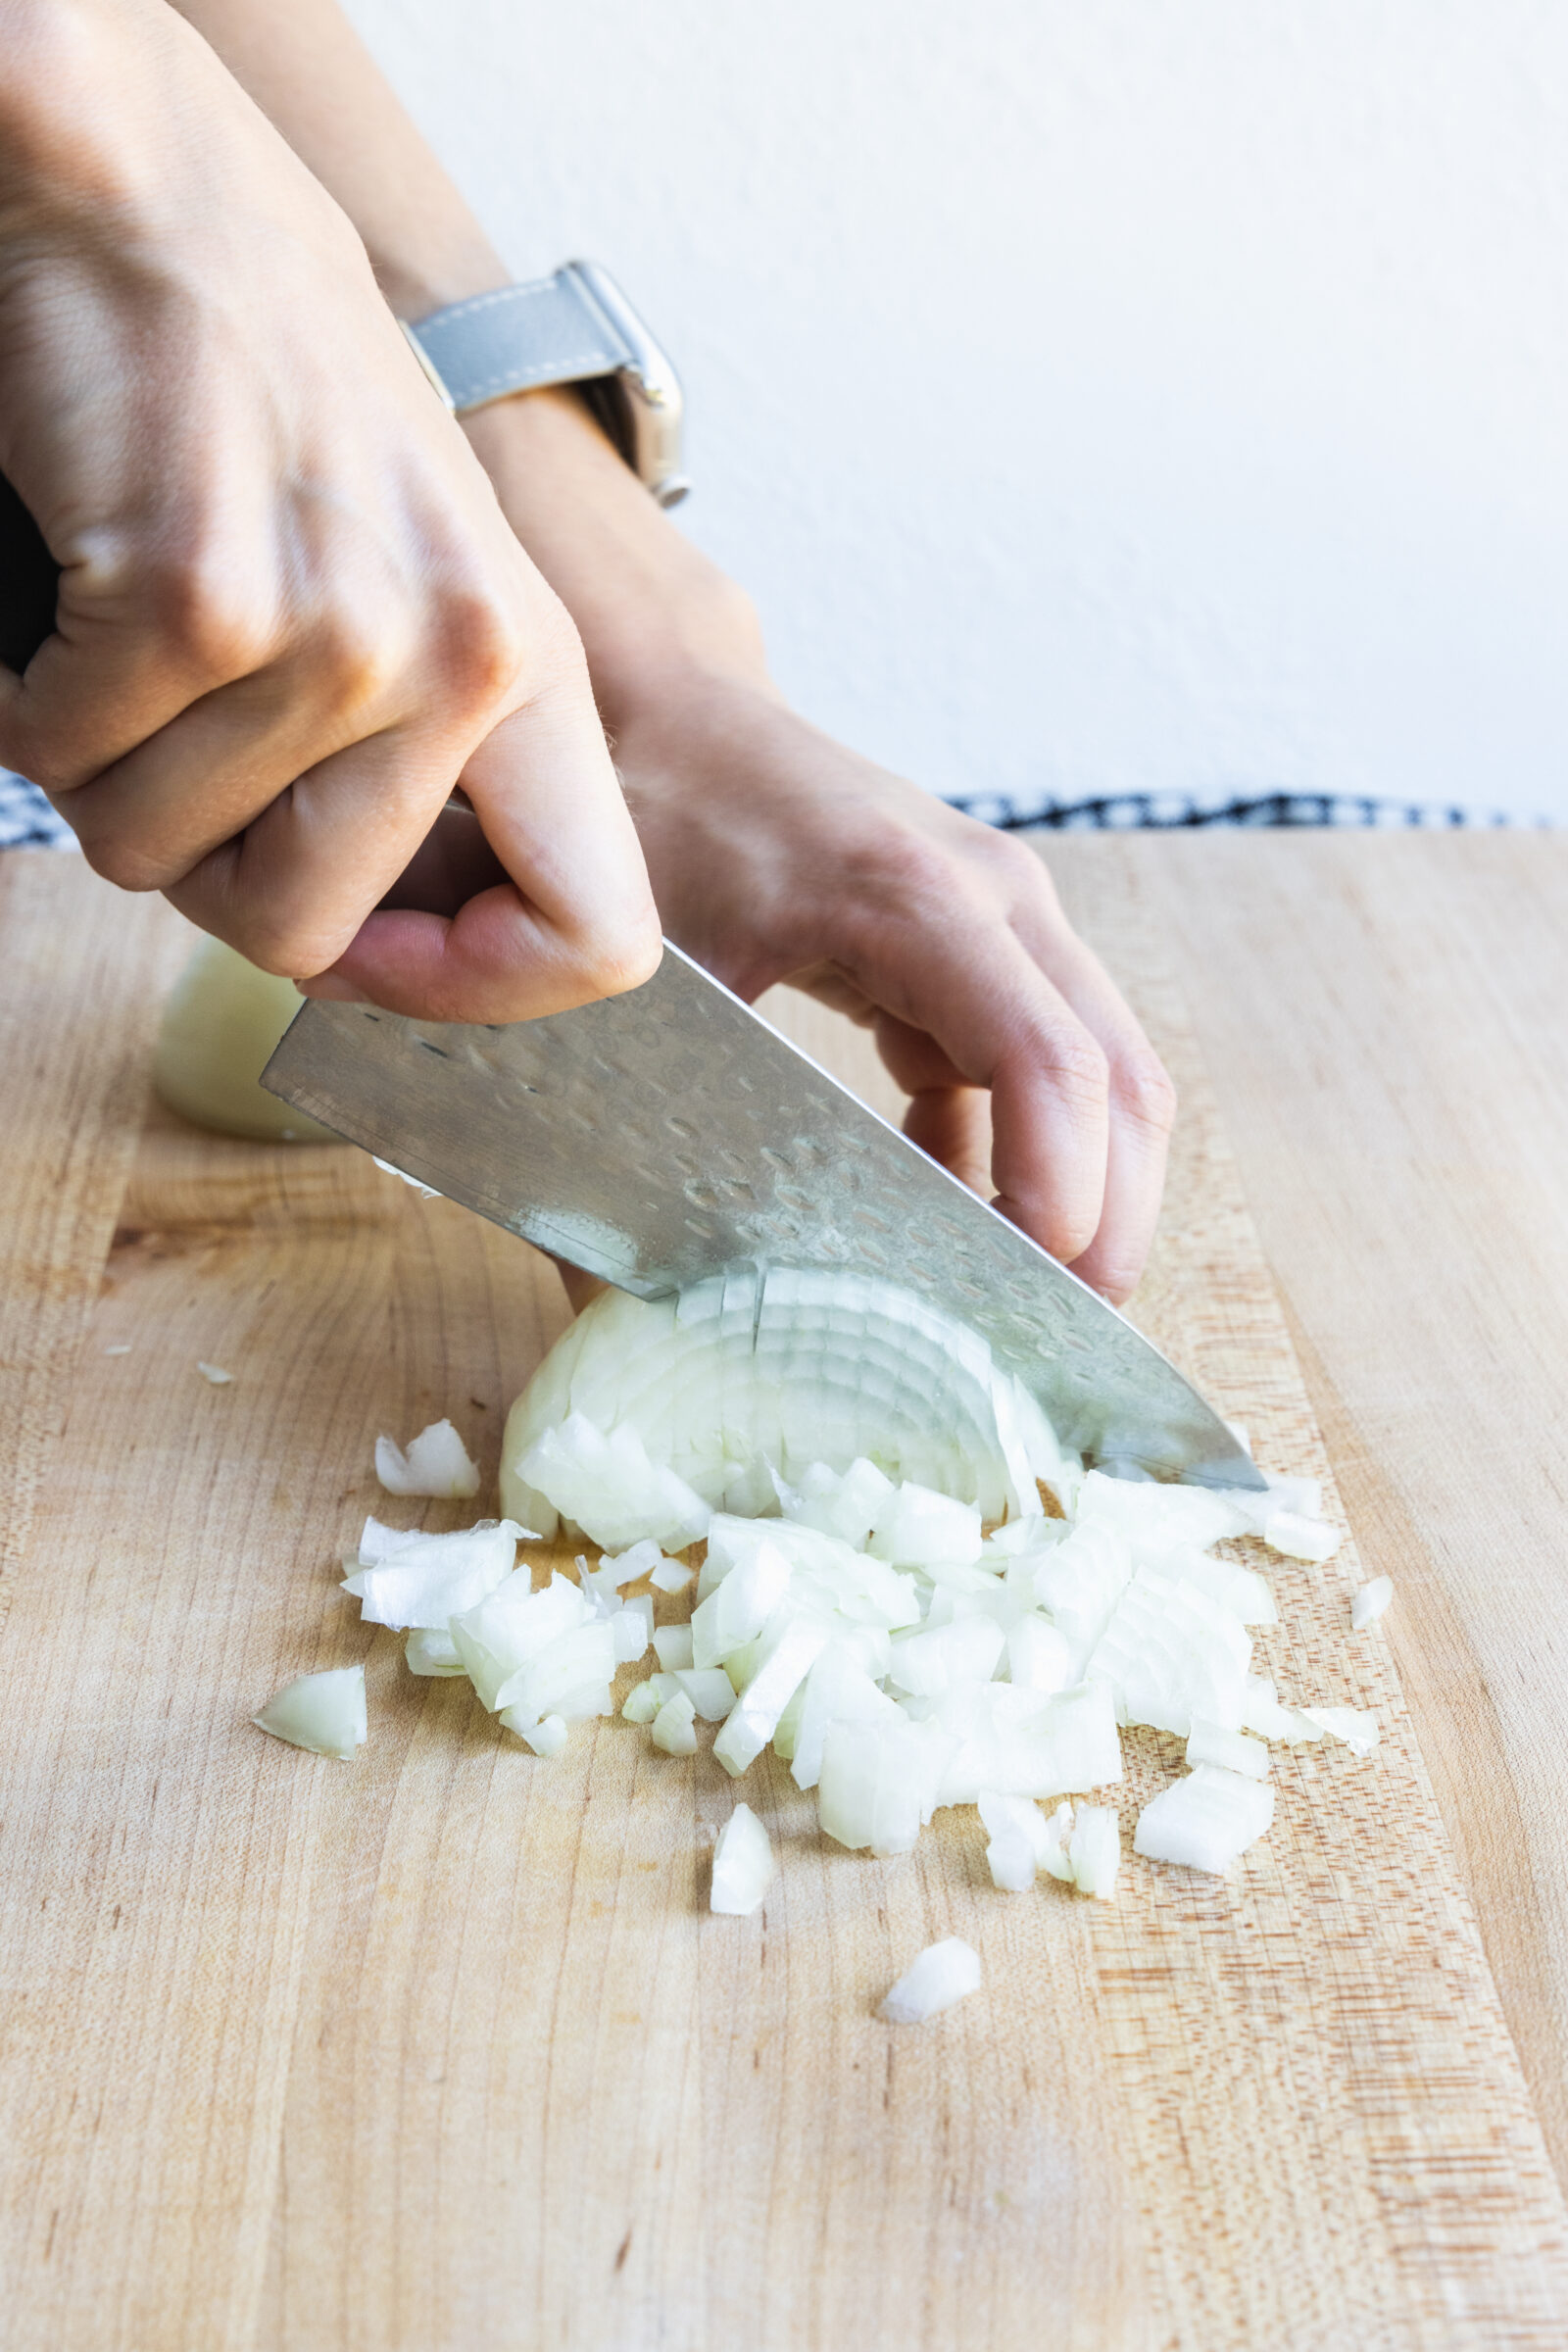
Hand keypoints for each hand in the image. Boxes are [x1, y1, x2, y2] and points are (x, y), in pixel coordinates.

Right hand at [0, 0, 657, 1021]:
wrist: (164, 204)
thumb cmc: (284, 403)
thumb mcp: (422, 581)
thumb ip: (432, 761)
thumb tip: (393, 946)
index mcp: (531, 672)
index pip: (596, 936)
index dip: (474, 992)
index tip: (378, 960)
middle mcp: (458, 660)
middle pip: (306, 931)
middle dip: (206, 873)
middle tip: (178, 762)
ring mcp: (334, 632)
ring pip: (161, 860)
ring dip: (108, 776)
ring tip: (125, 650)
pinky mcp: (197, 598)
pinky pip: (68, 761)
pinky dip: (32, 708)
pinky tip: (63, 613)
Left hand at [616, 688, 1175, 1303]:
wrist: (658, 701)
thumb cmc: (645, 819)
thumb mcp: (638, 983)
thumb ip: (631, 1140)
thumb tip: (615, 1308)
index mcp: (918, 900)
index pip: (1047, 1059)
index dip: (1062, 1188)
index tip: (1035, 1289)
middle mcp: (993, 898)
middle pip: (1115, 1078)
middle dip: (1106, 1217)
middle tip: (1063, 1337)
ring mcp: (1001, 915)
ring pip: (1102, 1072)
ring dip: (1084, 1189)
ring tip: (1026, 1304)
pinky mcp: (978, 943)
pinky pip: (1041, 1062)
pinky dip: (1019, 1149)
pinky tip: (947, 1220)